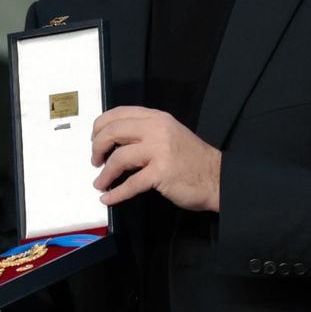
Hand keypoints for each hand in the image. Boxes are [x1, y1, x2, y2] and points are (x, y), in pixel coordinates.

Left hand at [91, 105, 220, 211]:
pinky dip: (115, 193)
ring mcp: (159, 150)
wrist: (216, 177)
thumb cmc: (192, 159)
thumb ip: (145, 131)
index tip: (94, 138)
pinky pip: (130, 184)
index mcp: (157, 117)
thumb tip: (114, 141)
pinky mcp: (161, 173)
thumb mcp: (169, 133)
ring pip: (118, 158)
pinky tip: (109, 198)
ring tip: (100, 183)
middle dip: (97, 148)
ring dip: (104, 174)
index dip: (100, 126)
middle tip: (95, 160)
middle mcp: (157, 129)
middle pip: (113, 132)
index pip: (118, 113)